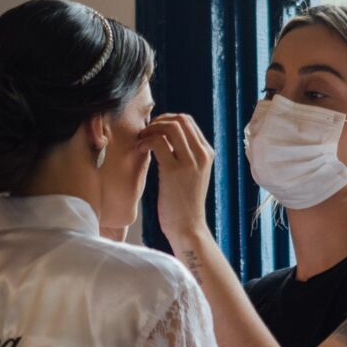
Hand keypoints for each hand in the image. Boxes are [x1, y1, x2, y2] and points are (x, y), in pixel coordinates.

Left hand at [139, 113, 214, 247]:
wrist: (188, 227)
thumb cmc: (184, 202)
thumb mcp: (192, 174)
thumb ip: (186, 155)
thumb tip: (167, 137)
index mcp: (207, 153)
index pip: (188, 121)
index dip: (167, 120)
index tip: (154, 130)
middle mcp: (202, 154)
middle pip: (180, 119)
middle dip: (159, 121)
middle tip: (146, 134)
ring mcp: (190, 162)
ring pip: (170, 127)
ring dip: (151, 130)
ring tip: (141, 141)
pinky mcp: (174, 171)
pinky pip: (158, 142)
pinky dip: (146, 141)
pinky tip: (139, 150)